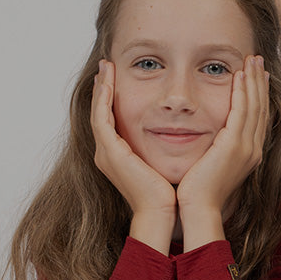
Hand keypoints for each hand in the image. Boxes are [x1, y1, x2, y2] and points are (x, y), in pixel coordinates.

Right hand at [90, 60, 176, 251]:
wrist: (162, 213)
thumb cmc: (168, 194)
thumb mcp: (164, 163)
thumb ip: (166, 147)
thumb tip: (183, 132)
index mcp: (119, 157)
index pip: (112, 119)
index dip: (112, 98)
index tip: (116, 77)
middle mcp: (107, 154)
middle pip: (100, 112)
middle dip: (102, 88)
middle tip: (105, 66)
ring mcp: (105, 153)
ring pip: (97, 111)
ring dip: (100, 88)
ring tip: (105, 67)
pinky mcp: (111, 153)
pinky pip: (101, 119)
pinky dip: (103, 99)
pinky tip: (107, 82)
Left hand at [176, 55, 268, 250]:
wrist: (198, 208)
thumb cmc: (198, 192)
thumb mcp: (212, 165)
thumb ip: (216, 150)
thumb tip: (212, 139)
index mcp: (250, 154)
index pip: (258, 117)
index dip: (258, 94)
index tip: (256, 76)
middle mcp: (253, 149)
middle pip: (261, 107)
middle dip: (260, 82)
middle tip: (258, 60)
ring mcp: (247, 147)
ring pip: (255, 106)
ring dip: (253, 81)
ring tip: (252, 60)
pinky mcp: (234, 145)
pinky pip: (241, 112)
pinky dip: (242, 92)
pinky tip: (239, 76)